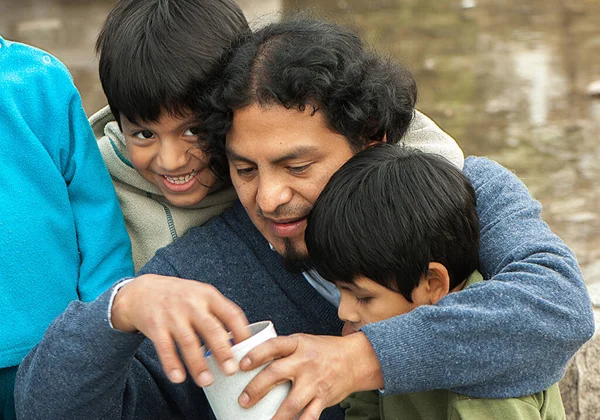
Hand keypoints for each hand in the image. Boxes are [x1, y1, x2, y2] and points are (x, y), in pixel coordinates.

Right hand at [111, 274, 250, 386]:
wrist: (143, 291)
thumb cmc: (180, 297)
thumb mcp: (202, 295)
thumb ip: (219, 314)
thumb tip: (241, 341)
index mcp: (209, 296)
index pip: (231, 314)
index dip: (242, 332)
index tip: (249, 350)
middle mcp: (192, 304)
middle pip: (211, 329)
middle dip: (222, 351)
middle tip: (231, 371)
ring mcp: (173, 315)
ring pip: (188, 342)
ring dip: (198, 364)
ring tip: (207, 382)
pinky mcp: (156, 326)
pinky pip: (165, 348)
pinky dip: (171, 364)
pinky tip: (178, 378)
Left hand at [237, 332, 383, 419]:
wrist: (355, 360)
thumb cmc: (324, 351)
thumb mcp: (303, 342)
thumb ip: (282, 350)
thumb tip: (252, 359)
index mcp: (297, 344)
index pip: (273, 346)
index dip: (256, 355)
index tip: (241, 365)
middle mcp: (305, 362)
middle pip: (276, 374)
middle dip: (256, 389)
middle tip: (243, 401)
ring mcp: (315, 382)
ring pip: (291, 403)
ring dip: (275, 417)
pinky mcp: (323, 398)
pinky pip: (309, 417)